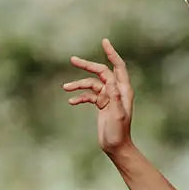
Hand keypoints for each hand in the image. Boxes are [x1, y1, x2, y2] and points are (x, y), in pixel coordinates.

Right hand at [63, 39, 134, 154]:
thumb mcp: (117, 115)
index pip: (118, 66)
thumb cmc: (118, 133)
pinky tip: (71, 102)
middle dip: (87, 66)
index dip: (112, 53)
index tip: (104, 42)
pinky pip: (89, 96)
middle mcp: (116, 91)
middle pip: (101, 72)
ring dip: (78, 85)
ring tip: (65, 88)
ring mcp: (108, 97)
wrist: (116, 147)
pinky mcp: (101, 104)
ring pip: (92, 84)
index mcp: (123, 90)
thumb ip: (114, 98)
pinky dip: (80, 97)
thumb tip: (109, 81)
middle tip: (73, 59)